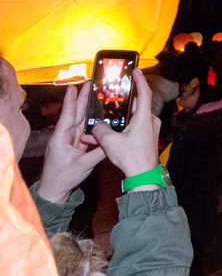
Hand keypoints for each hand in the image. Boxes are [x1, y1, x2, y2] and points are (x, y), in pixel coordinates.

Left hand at [38, 83, 105, 203]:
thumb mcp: (83, 165)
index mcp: (61, 138)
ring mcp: (69, 140)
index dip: (72, 101)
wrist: (54, 190)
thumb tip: (112, 141)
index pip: (68, 115)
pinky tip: (97, 115)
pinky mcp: (75, 146)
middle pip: (75, 114)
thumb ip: (99, 152)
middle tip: (88, 84)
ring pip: (80, 121)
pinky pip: (84, 131)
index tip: (74, 86)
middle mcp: (64, 136)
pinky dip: (90, 122)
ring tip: (94, 95)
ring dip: (86, 108)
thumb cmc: (64, 177)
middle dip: (81, 99)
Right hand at [91, 69, 161, 187]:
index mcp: (144, 118)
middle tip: (115, 91)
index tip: (136, 70)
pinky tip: (109, 130)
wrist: (143, 176)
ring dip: (120, 116)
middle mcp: (150, 121)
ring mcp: (150, 130)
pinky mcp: (147, 138)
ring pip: (134, 117)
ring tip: (106, 113)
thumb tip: (96, 125)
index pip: (144, 93)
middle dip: (124, 99)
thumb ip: (100, 130)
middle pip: (137, 104)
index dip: (140, 80)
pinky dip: (122, 126)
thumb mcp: (110, 142)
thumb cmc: (130, 157)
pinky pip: (134, 126)